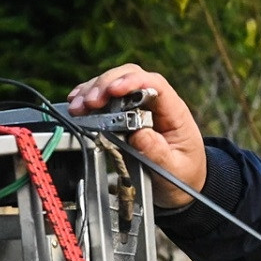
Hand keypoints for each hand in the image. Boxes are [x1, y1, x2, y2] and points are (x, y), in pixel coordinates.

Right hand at [68, 64, 205, 206]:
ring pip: (114, 83)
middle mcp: (155, 103)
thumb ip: (159, 153)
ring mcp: (138, 105)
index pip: (154, 84)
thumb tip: (139, 135)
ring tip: (77, 106)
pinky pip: (105, 97)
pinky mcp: (123, 113)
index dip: (132, 82)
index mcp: (174, 112)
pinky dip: (89, 98)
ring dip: (92, 91)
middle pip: (130, 76)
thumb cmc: (182, 174)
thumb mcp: (175, 169)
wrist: (184, 184)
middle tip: (89, 102)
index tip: (113, 91)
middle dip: (106, 84)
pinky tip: (77, 104)